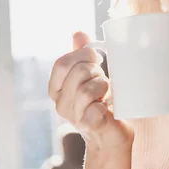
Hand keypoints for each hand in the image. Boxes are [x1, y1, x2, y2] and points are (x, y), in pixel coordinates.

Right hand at [48, 32, 133, 155]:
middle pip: (78, 72)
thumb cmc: (101, 102)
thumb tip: (78, 33)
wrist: (111, 135)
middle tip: (103, 82)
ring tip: (106, 95)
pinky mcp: (89, 126)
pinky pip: (96, 108)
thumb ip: (81, 55)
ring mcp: (73, 117)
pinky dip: (106, 106)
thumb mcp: (89, 76)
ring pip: (88, 89)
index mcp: (56, 89)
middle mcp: (60, 104)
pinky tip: (108, 110)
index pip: (62, 63)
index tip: (96, 58)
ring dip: (104, 87)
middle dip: (97, 71)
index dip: (81, 54)